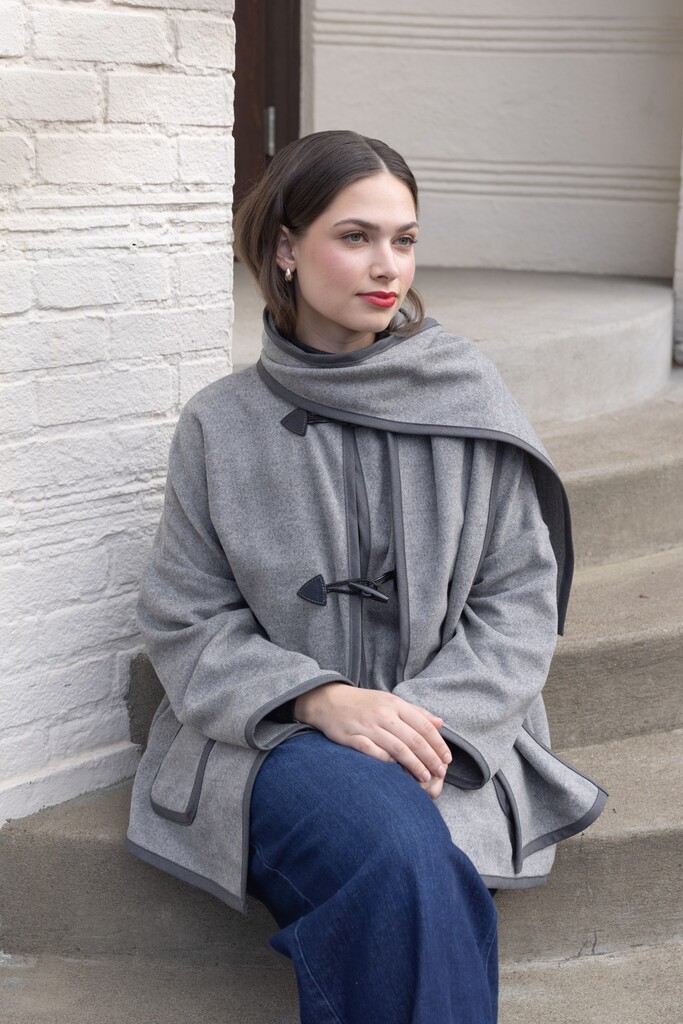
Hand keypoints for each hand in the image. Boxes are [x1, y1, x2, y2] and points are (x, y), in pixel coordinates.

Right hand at [294, 683, 450, 794]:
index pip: (423, 725)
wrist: (328, 700)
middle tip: (440, 772)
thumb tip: (440, 723)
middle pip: (413, 739)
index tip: (447, 759)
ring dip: (413, 765)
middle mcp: (383, 714)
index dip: (438, 744)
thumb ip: (416, 713)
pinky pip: (372, 752)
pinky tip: (396, 772)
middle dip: (430, 758)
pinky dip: (386, 762)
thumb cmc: (364, 704)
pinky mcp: (352, 737)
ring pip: (397, 748)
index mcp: (395, 704)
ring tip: (424, 777)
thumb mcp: (390, 702)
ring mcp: (367, 726)